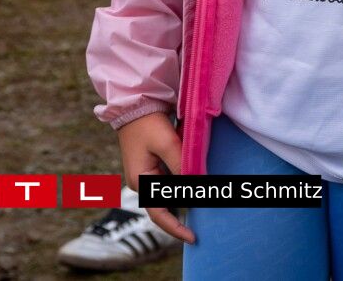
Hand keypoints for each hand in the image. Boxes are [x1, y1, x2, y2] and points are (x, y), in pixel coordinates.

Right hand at [116, 112, 193, 243]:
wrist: (136, 105)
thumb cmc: (149, 124)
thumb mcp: (167, 143)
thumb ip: (182, 164)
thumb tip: (197, 183)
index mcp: (141, 182)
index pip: (159, 214)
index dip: (175, 229)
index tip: (192, 238)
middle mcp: (143, 182)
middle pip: (166, 205)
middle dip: (185, 211)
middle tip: (206, 217)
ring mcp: (148, 174)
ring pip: (171, 193)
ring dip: (187, 195)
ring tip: (206, 199)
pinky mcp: (153, 165)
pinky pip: (172, 180)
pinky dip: (184, 183)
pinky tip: (197, 182)